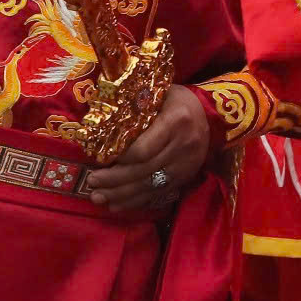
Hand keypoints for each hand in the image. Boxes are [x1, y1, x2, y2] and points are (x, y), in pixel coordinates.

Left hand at [86, 85, 211, 216]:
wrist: (209, 115)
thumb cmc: (176, 101)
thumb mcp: (159, 94)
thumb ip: (137, 109)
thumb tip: (101, 127)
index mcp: (176, 121)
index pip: (143, 149)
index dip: (120, 159)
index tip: (100, 159)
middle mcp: (183, 146)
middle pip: (143, 170)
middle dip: (114, 180)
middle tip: (91, 182)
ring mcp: (186, 165)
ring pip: (149, 186)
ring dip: (120, 195)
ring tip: (97, 197)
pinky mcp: (185, 178)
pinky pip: (157, 194)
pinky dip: (135, 202)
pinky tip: (116, 205)